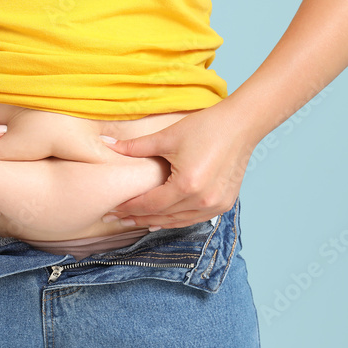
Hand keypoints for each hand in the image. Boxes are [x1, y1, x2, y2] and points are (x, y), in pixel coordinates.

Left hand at [98, 102, 257, 228]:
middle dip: (137, 218)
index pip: (150, 204)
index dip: (128, 207)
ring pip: (177, 221)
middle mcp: (202, 200)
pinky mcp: (224, 204)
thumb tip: (106, 144)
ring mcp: (216, 205)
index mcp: (187, 185)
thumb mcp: (167, 136)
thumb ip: (134, 147)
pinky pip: (194, 218)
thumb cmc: (205, 127)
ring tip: (134, 221)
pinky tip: (161, 219)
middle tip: (115, 218)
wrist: (241, 125)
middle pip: (162, 216)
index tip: (111, 209)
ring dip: (156, 221)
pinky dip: (176, 220)